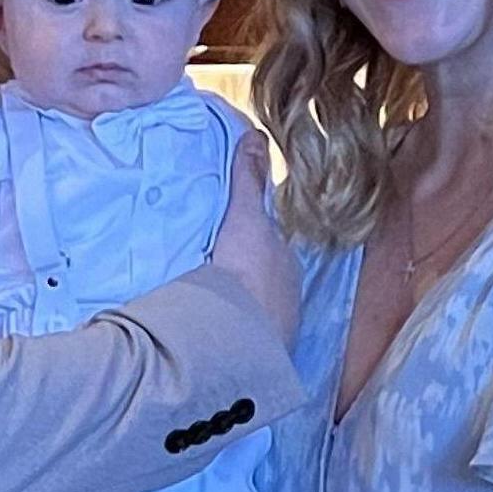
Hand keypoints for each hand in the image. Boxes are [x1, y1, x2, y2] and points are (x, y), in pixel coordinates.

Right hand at [212, 131, 300, 347]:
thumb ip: (248, 180)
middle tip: (214, 270)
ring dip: (234, 307)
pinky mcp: (253, 356)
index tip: (232, 243)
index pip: (270, 250)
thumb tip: (256, 135)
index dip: (253, 244)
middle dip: (243, 277)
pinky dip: (226, 329)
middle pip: (262, 281)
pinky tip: (207, 328)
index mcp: (285, 266)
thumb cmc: (246, 272)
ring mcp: (272, 330)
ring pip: (251, 310)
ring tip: (208, 302)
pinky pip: (238, 334)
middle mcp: (285, 299)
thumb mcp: (245, 218)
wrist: (236, 333)